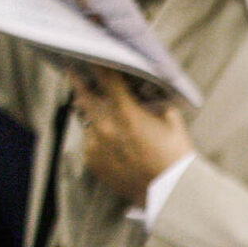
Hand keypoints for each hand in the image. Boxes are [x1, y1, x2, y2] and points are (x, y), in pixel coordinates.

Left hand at [71, 65, 191, 204]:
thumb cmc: (175, 155)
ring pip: (88, 121)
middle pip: (83, 96)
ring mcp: (96, 145)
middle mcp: (106, 126)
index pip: (106, 79)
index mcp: (126, 112)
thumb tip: (143, 91)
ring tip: (101, 115)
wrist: (170, 192)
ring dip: (93, 115)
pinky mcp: (92, 161)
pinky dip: (97, 138)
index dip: (98, 64)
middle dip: (78, 82)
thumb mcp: (171, 119)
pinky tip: (111, 143)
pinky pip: (90, 142)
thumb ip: (153, 102)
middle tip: (72, 71)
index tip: (91, 54)